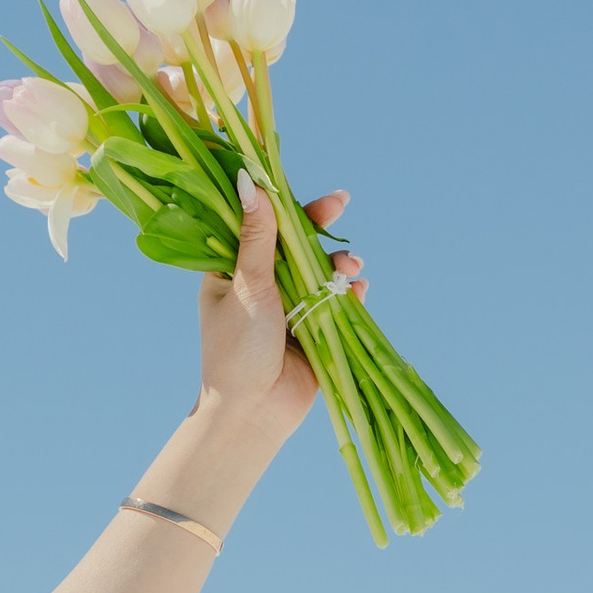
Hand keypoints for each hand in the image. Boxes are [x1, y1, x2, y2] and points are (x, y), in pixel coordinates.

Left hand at [196, 183, 361, 441]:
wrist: (252, 412)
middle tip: (341, 205)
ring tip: (348, 270)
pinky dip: (350, 296)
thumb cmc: (236, 349)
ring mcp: (290, 310)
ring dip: (338, 265)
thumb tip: (250, 181)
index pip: (265, 227)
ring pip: (321, 274)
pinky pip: (337, 305)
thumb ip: (257, 236)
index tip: (308, 189)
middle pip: (297, 246)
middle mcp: (262, 288)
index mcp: (234, 273)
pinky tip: (358, 292)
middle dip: (321, 231)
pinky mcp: (314, 334)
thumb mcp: (248, 285)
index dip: (289, 207)